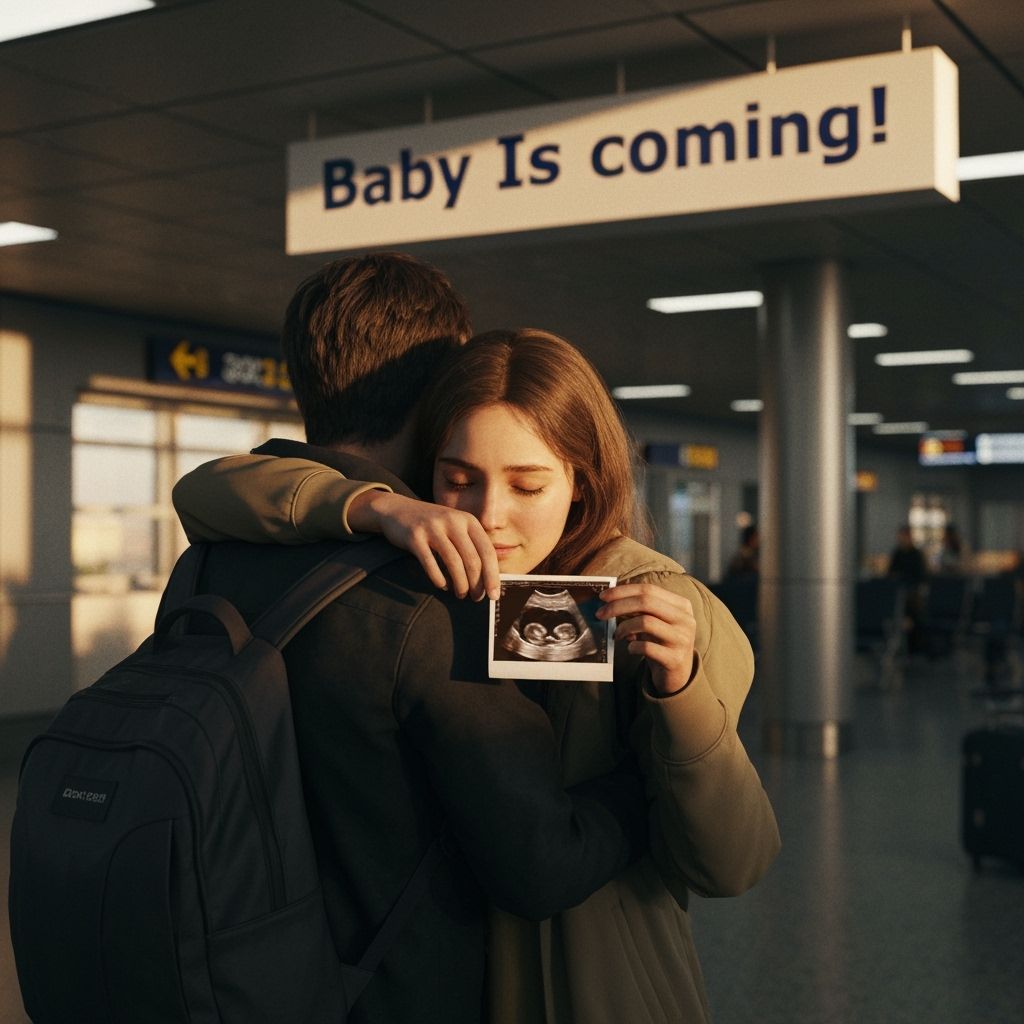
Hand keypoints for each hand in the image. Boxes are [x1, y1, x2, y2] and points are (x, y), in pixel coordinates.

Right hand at [348, 491, 499, 600]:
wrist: (397, 510)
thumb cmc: (432, 526)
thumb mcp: (455, 527)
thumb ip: (471, 545)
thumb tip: (487, 578)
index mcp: (468, 520)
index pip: (487, 551)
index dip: (492, 575)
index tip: (494, 595)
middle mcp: (453, 521)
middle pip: (472, 559)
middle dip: (476, 584)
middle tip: (476, 598)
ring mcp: (433, 527)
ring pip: (453, 562)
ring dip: (460, 584)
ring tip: (461, 595)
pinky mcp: (415, 536)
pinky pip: (430, 563)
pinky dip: (438, 578)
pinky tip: (442, 586)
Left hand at [597, 583, 696, 694]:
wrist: (678, 674)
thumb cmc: (661, 643)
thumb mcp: (654, 622)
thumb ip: (639, 609)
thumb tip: (610, 598)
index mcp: (681, 605)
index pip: (649, 589)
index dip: (623, 591)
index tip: (603, 596)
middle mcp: (685, 619)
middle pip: (646, 602)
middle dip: (618, 606)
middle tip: (600, 614)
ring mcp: (682, 639)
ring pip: (646, 622)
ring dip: (624, 627)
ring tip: (617, 635)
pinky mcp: (675, 659)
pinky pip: (647, 647)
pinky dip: (632, 646)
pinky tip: (630, 649)